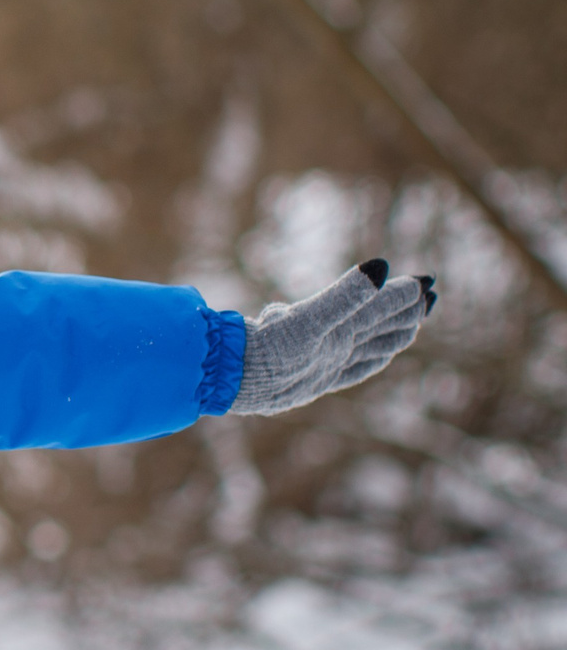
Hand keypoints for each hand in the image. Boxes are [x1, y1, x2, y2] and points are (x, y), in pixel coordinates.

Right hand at [231, 259, 434, 415]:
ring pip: (363, 351)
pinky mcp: (298, 377)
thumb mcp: (304, 322)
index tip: (427, 281)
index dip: (405, 297)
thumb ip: (344, 295)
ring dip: (386, 337)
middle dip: (406, 315)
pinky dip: (351, 356)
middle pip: (381, 334)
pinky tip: (343, 356)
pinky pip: (335, 365)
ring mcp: (319, 368)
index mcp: (340, 340)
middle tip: (428, 299)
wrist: (221, 383)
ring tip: (404, 331)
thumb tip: (383, 267)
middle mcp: (335, 355)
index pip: (382, 313)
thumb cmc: (262, 357)